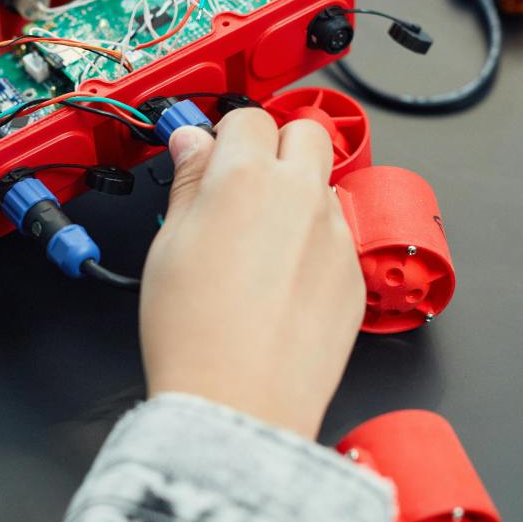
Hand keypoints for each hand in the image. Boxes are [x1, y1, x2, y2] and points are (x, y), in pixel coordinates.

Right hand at [139, 109, 365, 439]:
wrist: (239, 404)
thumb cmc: (195, 333)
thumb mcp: (168, 244)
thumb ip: (189, 182)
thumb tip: (193, 144)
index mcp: (246, 177)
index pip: (247, 118)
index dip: (225, 135)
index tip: (211, 155)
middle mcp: (300, 195)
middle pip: (305, 132)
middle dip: (276, 146)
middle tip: (243, 183)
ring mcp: (334, 234)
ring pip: (324, 184)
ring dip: (298, 193)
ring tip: (259, 241)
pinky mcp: (354, 273)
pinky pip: (337, 234)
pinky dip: (314, 241)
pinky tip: (281, 281)